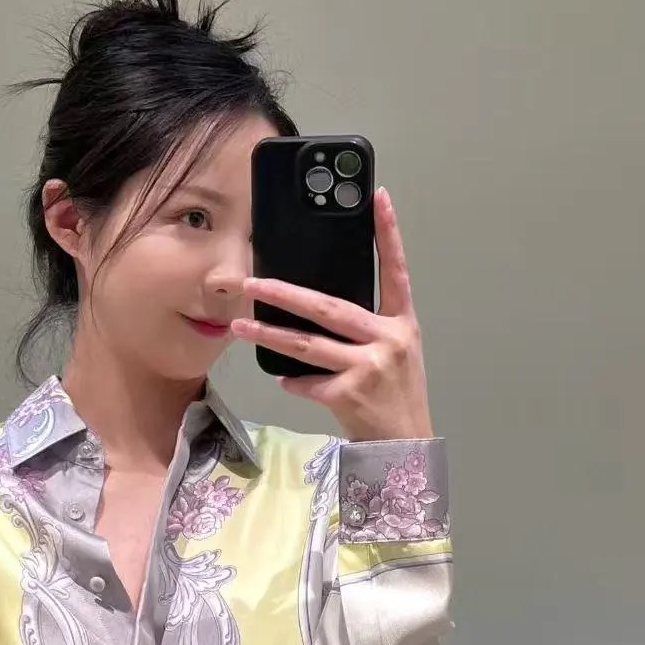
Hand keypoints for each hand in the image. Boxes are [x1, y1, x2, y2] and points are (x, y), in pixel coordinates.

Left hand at [231, 187, 431, 441]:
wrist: (405, 445)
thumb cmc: (395, 396)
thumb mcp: (395, 354)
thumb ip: (368, 328)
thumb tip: (318, 308)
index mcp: (402, 324)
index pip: (395, 271)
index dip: (389, 234)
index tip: (378, 198)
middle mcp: (388, 340)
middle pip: (329, 307)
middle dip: (286, 294)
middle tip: (253, 283)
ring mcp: (368, 367)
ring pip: (307, 345)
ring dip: (269, 336)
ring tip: (239, 328)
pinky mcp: (349, 394)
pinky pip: (307, 382)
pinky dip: (293, 382)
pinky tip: (285, 380)